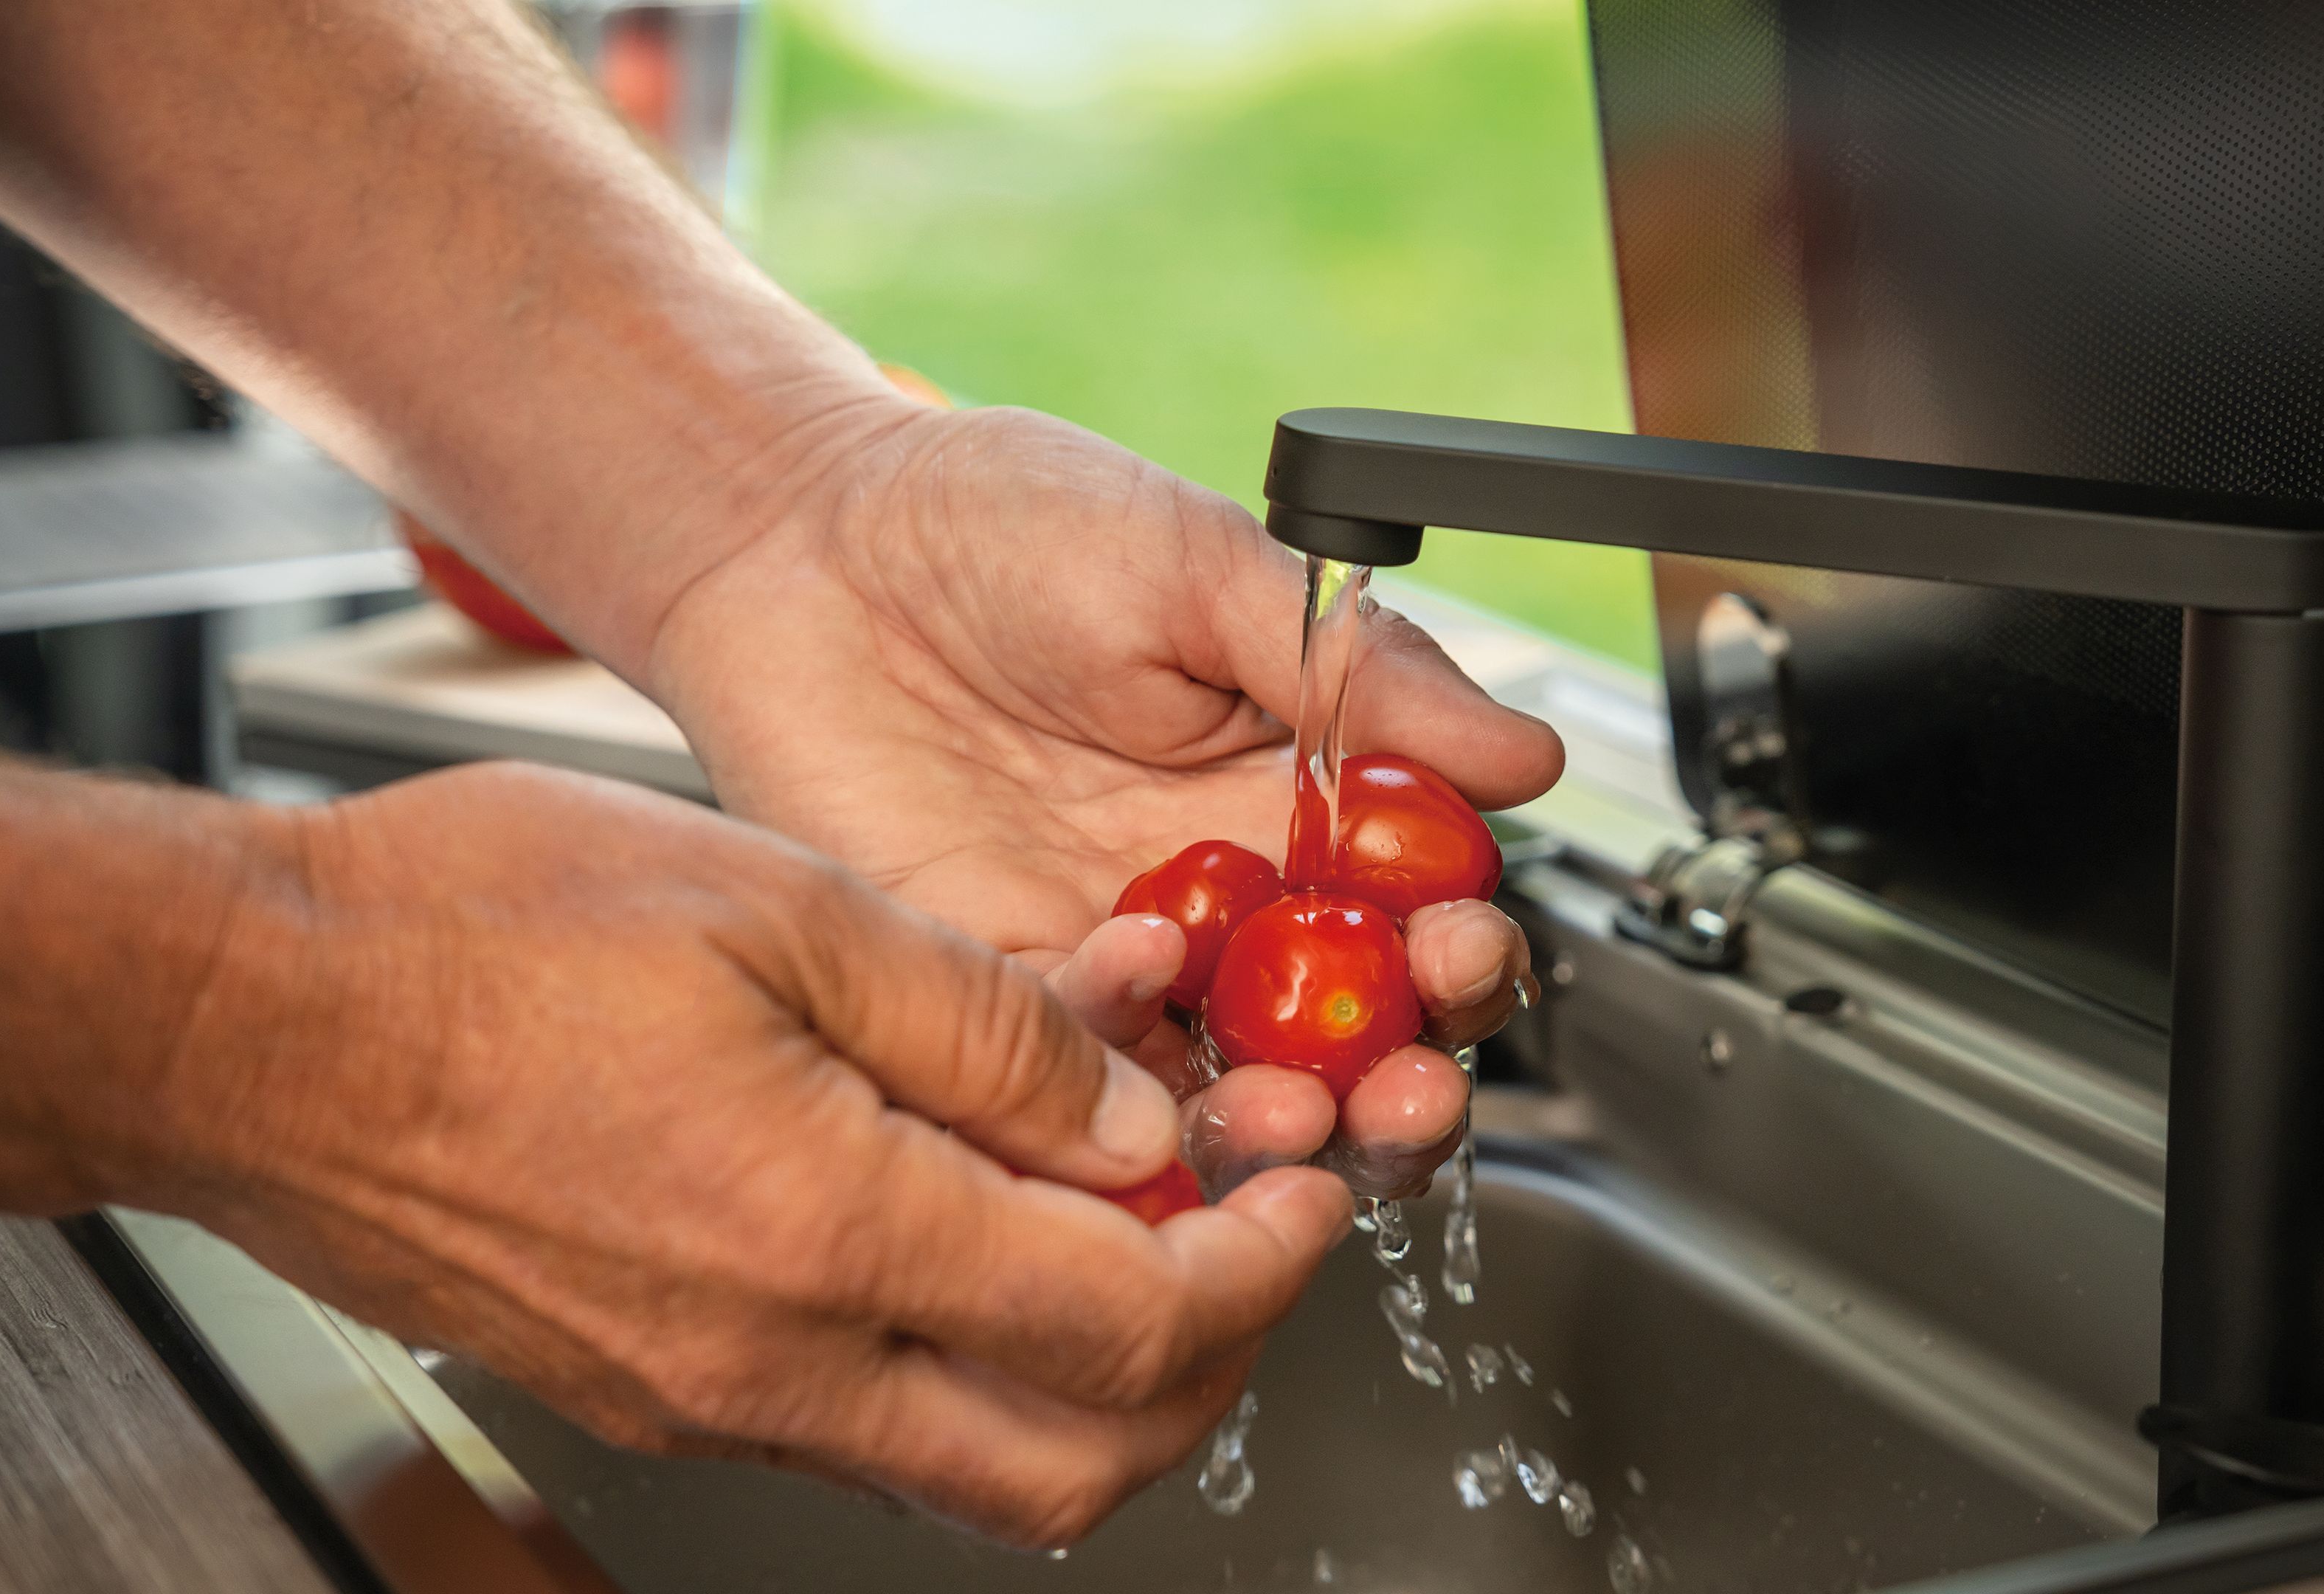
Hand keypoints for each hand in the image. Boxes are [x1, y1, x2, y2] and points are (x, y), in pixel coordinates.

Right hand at [162, 763, 1350, 1544]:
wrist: (242, 1016)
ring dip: (1086, 1375)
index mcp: (825, 1232)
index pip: (1132, 1327)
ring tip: (1124, 1231)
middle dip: (1205, 1369)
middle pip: (1074, 1466)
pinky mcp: (646, 1380)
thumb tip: (1136, 1124)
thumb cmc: (471, 928)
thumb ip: (991, 1031)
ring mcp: (701, 1392)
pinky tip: (961, 1220)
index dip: (1259, 1265)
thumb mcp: (785, 904)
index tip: (1298, 1193)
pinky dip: (958, 1353)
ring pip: (967, 1466)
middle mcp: (768, 1359)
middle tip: (1245, 1247)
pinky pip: (858, 1419)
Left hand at [646, 401, 1562, 1195]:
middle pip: (1344, 1043)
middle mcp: (1217, 901)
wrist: (798, 535)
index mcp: (1292, 799)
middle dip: (1396, 1090)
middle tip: (1403, 1091)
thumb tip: (1525, 755)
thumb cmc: (1002, 519)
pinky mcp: (991, 991)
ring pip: (1222, 1093)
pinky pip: (1073, 1076)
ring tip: (1292, 1111)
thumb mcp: (1203, 566)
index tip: (1462, 951)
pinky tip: (1134, 1001)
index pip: (1416, 920)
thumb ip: (1359, 674)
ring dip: (1277, 1128)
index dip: (1459, 957)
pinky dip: (1116, 1074)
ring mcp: (1107, 957)